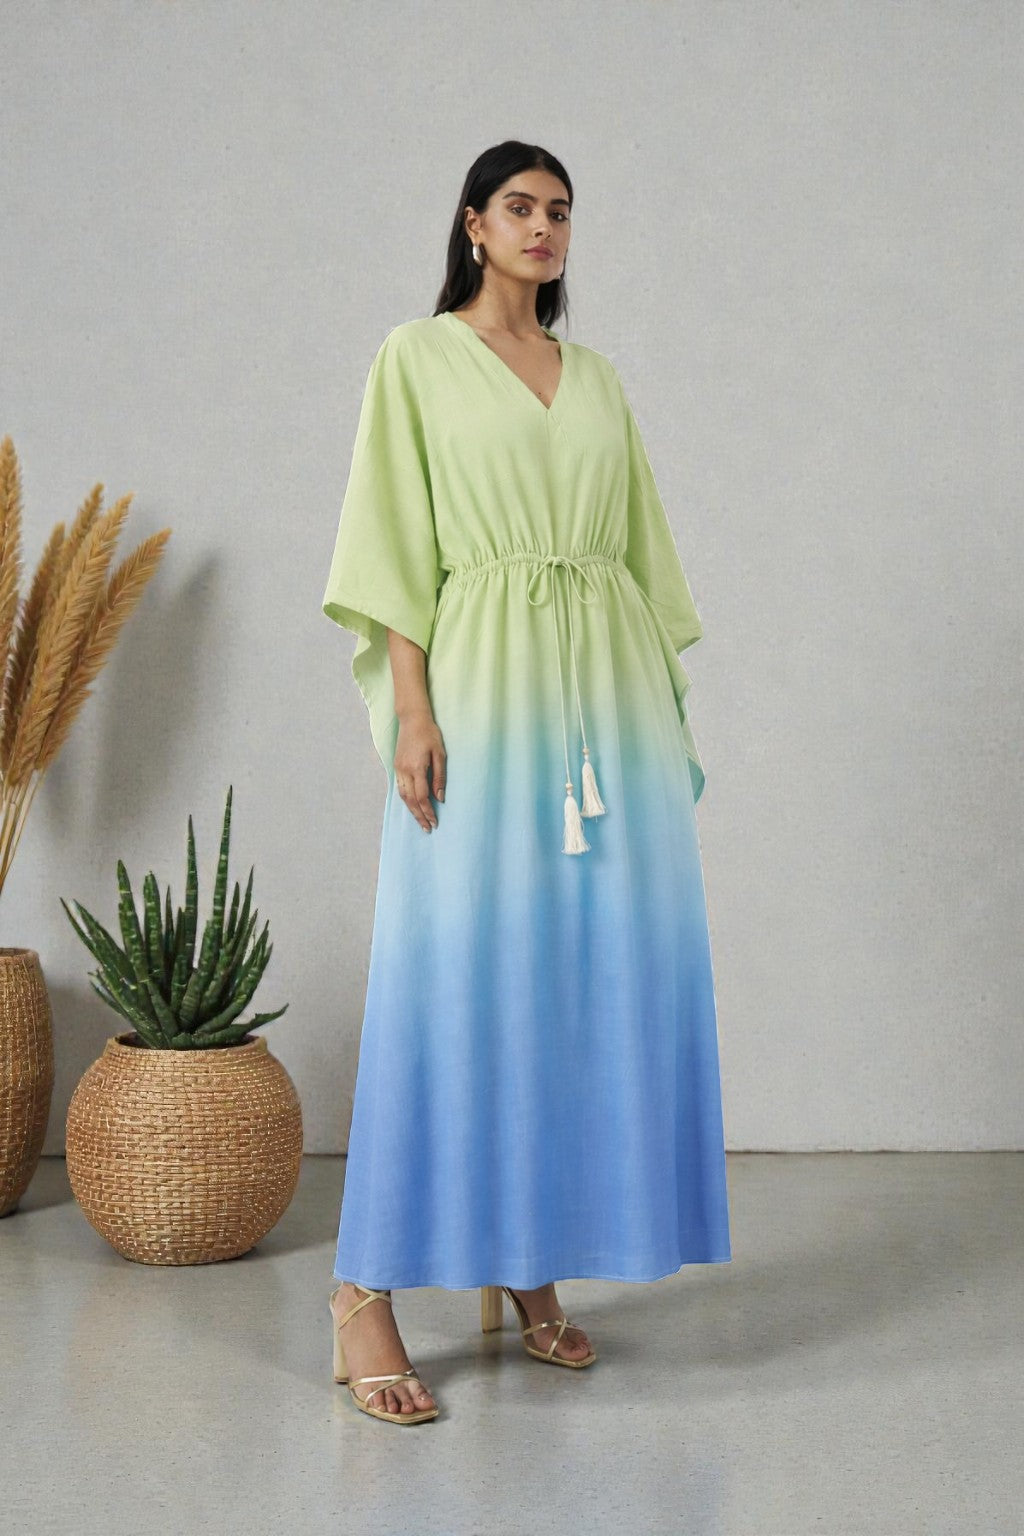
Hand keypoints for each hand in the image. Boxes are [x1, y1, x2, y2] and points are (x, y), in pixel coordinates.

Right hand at [394, 709, 445, 830]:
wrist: (412, 719)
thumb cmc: (429, 734)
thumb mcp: (440, 754)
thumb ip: (439, 777)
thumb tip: (440, 797)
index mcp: (416, 768)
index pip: (422, 797)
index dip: (428, 812)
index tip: (434, 822)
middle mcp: (404, 771)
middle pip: (411, 800)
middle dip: (419, 816)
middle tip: (427, 828)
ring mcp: (398, 769)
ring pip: (403, 796)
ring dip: (411, 810)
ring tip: (420, 821)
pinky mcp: (396, 766)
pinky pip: (400, 788)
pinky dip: (406, 800)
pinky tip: (412, 806)